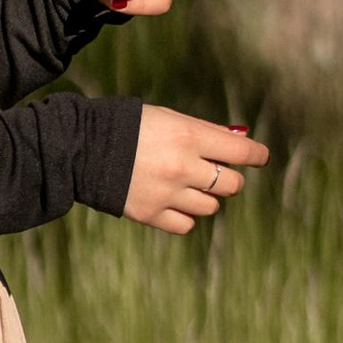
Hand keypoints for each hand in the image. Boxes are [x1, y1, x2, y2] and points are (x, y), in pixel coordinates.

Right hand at [124, 108, 268, 233]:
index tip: (259, 157)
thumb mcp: (170, 118)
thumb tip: (242, 141)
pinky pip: (186, 225)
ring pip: (210, 207)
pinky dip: (185, 215)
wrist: (83, 147)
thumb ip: (207, 131)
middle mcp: (182, 167)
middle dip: (228, 177)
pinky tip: (173, 201)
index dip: (257, 155)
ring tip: (185, 184)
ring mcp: (167, 194)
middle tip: (214, 170)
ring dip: (205, 196)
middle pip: (231, 185)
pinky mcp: (151, 215)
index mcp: (189, 137)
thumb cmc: (131, 126)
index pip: (242, 153)